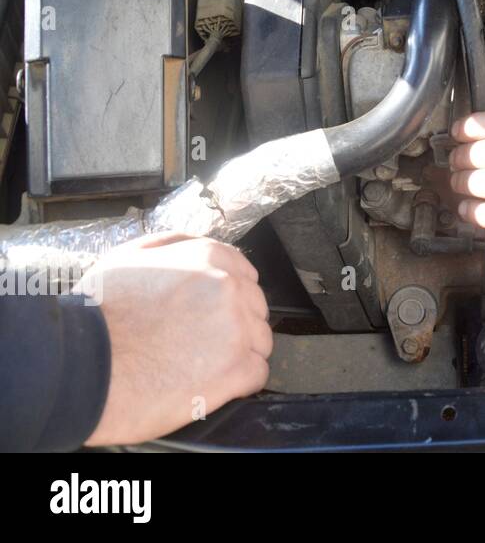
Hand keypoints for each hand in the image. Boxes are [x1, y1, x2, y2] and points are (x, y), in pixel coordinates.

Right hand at [76, 233, 270, 445]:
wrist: (81, 366)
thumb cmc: (97, 315)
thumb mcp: (128, 257)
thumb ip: (173, 245)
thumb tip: (198, 246)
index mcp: (207, 259)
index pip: (243, 274)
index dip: (228, 297)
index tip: (211, 314)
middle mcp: (230, 288)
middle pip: (254, 307)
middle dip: (234, 324)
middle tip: (199, 342)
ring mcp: (237, 329)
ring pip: (260, 340)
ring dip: (239, 353)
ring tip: (200, 365)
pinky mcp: (237, 369)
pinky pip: (258, 373)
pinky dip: (240, 381)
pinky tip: (210, 383)